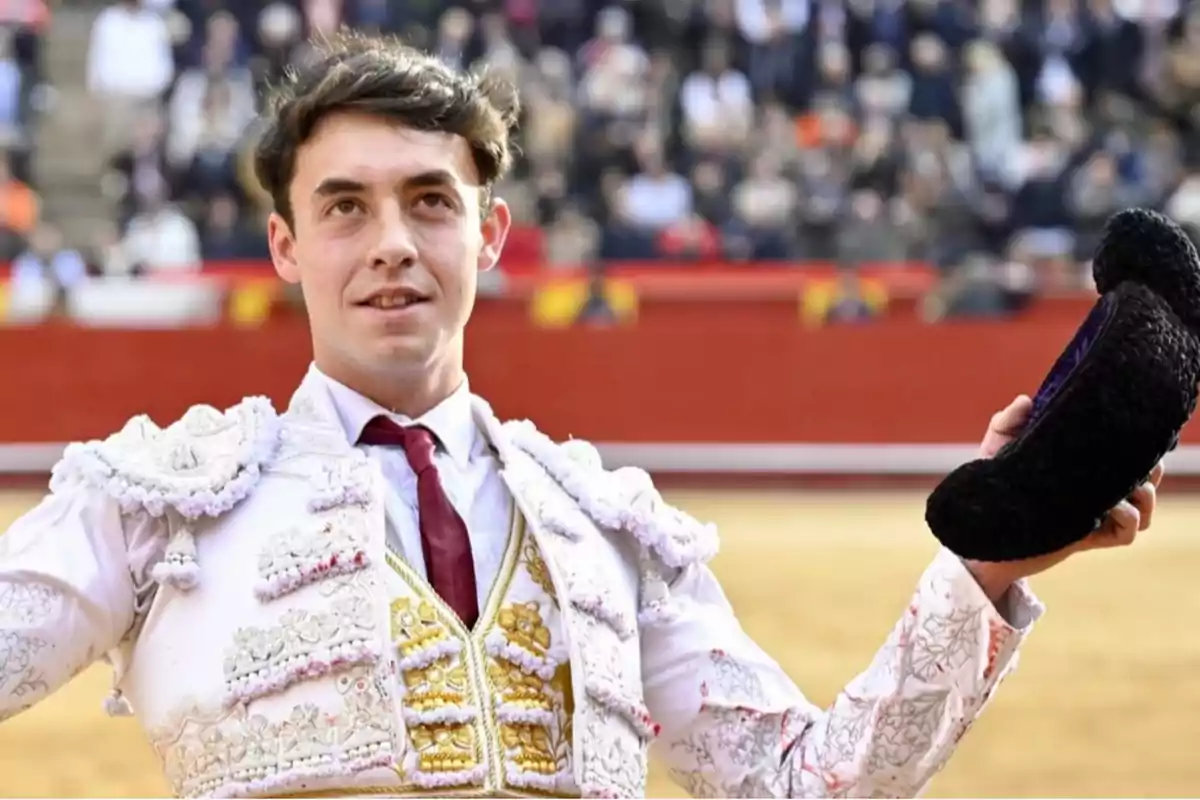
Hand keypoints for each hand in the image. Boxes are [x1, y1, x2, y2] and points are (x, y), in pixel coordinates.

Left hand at [964, 394, 1163, 601]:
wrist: (979, 523)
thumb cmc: (992, 480)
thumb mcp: (998, 444)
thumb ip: (1009, 420)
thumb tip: (1027, 400)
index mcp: (1085, 464)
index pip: (1129, 451)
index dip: (1141, 441)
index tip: (1134, 428)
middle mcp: (1096, 488)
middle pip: (1149, 475)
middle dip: (1150, 465)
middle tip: (1131, 458)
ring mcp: (1095, 513)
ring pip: (1146, 504)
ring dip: (1144, 492)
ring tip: (1122, 485)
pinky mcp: (1089, 537)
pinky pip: (1128, 531)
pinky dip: (1128, 517)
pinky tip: (1108, 506)